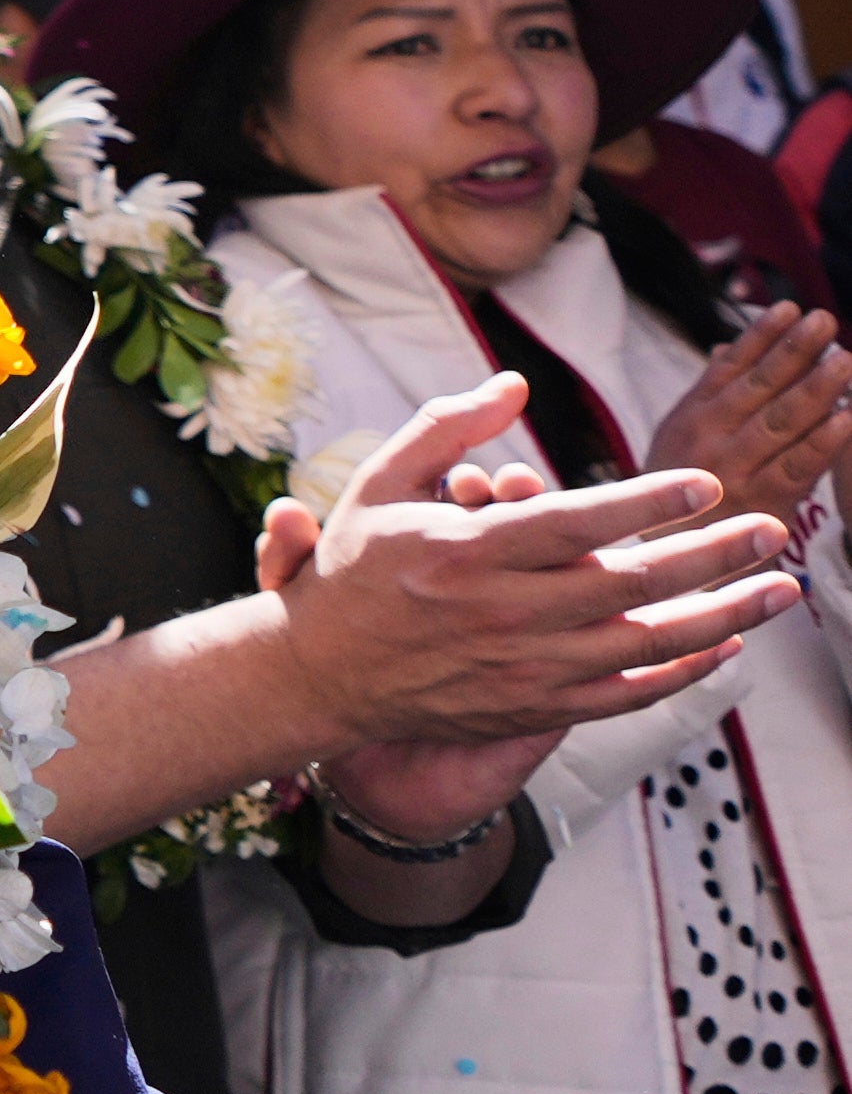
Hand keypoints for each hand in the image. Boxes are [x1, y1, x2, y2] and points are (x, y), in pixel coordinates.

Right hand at [279, 377, 794, 752]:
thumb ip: (448, 427)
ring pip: (645, 642)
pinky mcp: (532, 707)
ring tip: (780, 586)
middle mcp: (502, 613)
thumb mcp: (380, 484)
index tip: (708, 483)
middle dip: (715, 554)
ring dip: (724, 615)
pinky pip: (626, 694)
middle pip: (632, 582)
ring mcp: (522, 667)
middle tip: (773, 527)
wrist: (315, 676)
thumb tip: (515, 386)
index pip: (578, 522)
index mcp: (467, 551)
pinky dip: (683, 673)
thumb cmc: (353, 572)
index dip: (651, 501)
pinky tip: (725, 645)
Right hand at [650, 304, 851, 538]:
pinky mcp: (763, 502)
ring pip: (782, 421)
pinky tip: (847, 417)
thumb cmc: (680, 491)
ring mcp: (736, 470)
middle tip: (825, 321)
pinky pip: (800, 465)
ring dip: (817, 388)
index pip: (730, 367)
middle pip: (758, 387)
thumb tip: (730, 348)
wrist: (670, 559)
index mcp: (690, 416)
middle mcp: (709, 439)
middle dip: (794, 351)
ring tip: (845, 360)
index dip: (761, 336)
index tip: (790, 307)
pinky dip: (825, 440)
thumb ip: (707, 394)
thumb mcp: (677, 438)